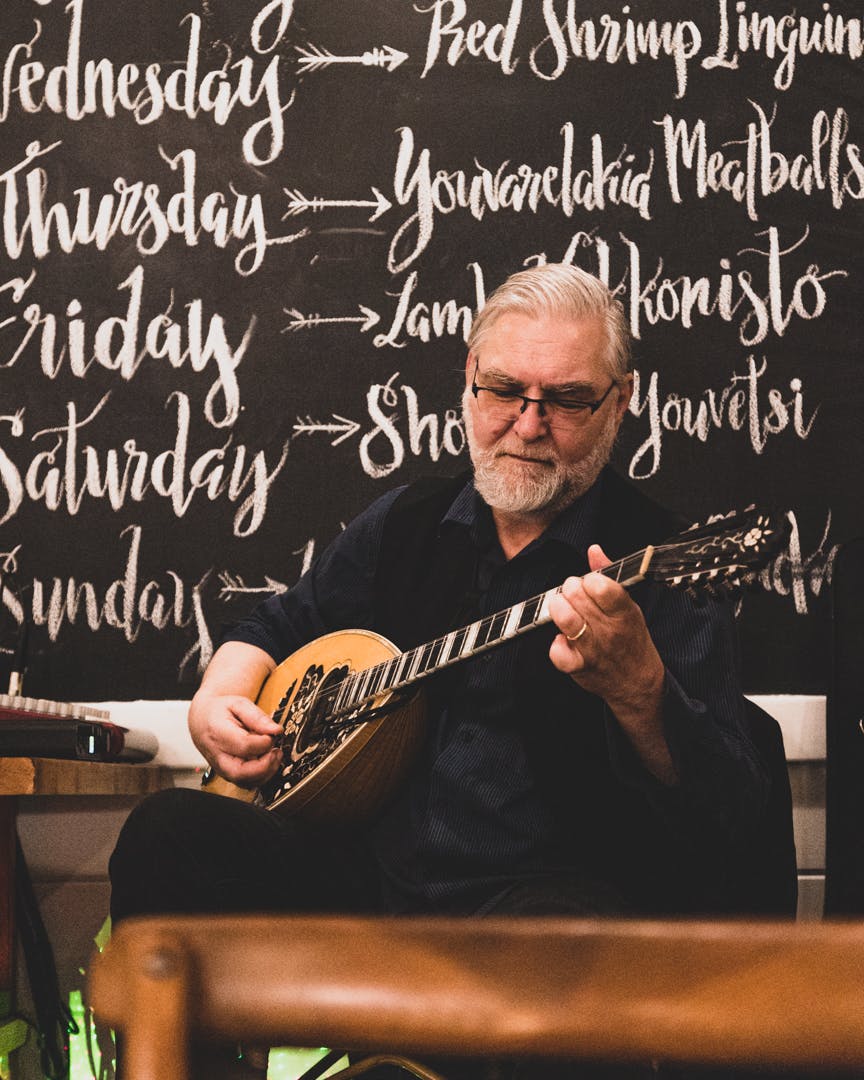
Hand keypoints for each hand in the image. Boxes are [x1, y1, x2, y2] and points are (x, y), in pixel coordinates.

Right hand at [189, 692, 282, 787]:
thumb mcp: (238, 704)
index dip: (264, 742)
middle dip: (265, 766)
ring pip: (244, 782)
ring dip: (266, 772)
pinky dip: (261, 776)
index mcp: (218, 733)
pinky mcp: (228, 774)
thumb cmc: (219, 712)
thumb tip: (276, 730)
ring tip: (274, 754)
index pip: (244, 746)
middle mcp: (217, 755)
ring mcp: (221, 768)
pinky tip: (267, 761)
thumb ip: (257, 717)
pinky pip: (246, 783)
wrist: (201, 720)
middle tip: (276, 751)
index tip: (273, 734)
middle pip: (240, 773)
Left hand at [548, 544, 673, 782]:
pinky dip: (555, 644)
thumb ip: (609, 577)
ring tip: (562, 608)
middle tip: (572, 593)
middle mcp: (609, 630)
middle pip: (578, 598)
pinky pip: (557, 651)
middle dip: (570, 589)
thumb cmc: (631, 640)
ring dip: (559, 609)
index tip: (588, 582)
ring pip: (566, 620)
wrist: (637, 683)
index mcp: (624, 612)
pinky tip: (562, 639)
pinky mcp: (578, 667)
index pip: (603, 586)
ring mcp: (593, 649)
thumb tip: (594, 550)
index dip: (589, 579)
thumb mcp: (628, 606)